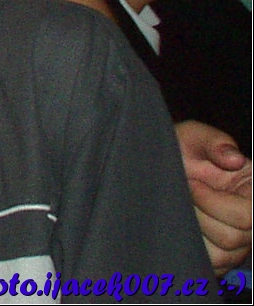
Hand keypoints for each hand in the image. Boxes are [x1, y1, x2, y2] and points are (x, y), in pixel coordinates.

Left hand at [175, 120, 252, 274]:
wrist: (156, 165)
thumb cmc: (182, 150)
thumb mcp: (194, 136)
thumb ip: (214, 142)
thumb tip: (234, 158)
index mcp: (253, 190)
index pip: (248, 216)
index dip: (215, 202)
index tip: (192, 183)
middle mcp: (251, 220)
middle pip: (235, 238)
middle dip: (200, 213)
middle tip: (184, 194)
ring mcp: (240, 242)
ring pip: (223, 254)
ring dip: (194, 229)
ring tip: (184, 207)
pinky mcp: (223, 257)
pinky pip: (212, 265)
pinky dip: (192, 246)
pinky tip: (184, 224)